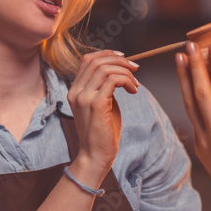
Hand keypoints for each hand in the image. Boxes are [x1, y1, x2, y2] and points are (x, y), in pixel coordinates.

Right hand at [67, 50, 139, 186]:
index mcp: (75, 90)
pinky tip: (133, 91)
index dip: (107, 54)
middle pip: (96, 61)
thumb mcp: (102, 104)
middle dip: (120, 61)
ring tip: (135, 84)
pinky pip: (113, 80)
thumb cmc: (103, 132)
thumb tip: (120, 71)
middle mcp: (76, 92)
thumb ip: (105, 87)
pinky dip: (127, 81)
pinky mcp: (96, 104)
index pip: (88, 60)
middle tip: (135, 69)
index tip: (124, 58)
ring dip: (125, 72)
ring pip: (105, 68)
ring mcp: (84, 98)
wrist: (96, 156)